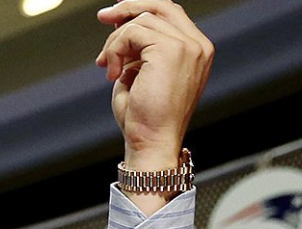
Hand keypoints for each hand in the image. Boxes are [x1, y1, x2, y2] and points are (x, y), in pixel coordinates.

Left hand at [95, 0, 213, 169]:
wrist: (151, 141)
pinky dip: (114, 50)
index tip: (114, 15)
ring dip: (115, 43)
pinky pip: (132, 32)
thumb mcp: (140, 73)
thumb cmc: (144, 117)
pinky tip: (112, 73)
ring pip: (141, 21)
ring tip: (108, 68)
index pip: (170, 14)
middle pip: (160, 7)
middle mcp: (197, 45)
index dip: (142, 9)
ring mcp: (188, 46)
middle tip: (103, 17)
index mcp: (195, 50)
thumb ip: (137, 47)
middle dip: (128, 7)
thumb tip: (119, 21)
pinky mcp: (171, 50)